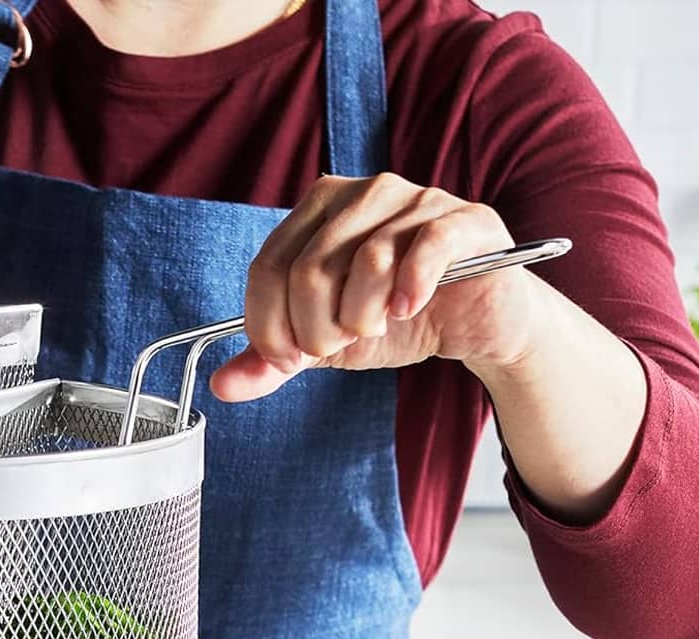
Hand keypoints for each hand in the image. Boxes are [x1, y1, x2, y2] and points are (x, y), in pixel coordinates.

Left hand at [210, 173, 544, 401]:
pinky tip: (407, 311)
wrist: (476, 324)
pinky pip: (425, 248)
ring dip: (362, 316)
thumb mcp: (328, 345)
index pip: (268, 266)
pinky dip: (408, 289)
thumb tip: (222, 385)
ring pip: (365, 260)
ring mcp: (419, 200)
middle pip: (310, 268)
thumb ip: (276, 361)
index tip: (290, 358)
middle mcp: (365, 192)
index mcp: (321, 210)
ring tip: (377, 325)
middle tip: (340, 343)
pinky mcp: (466, 222)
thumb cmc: (399, 322)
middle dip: (316, 329)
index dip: (269, 325)